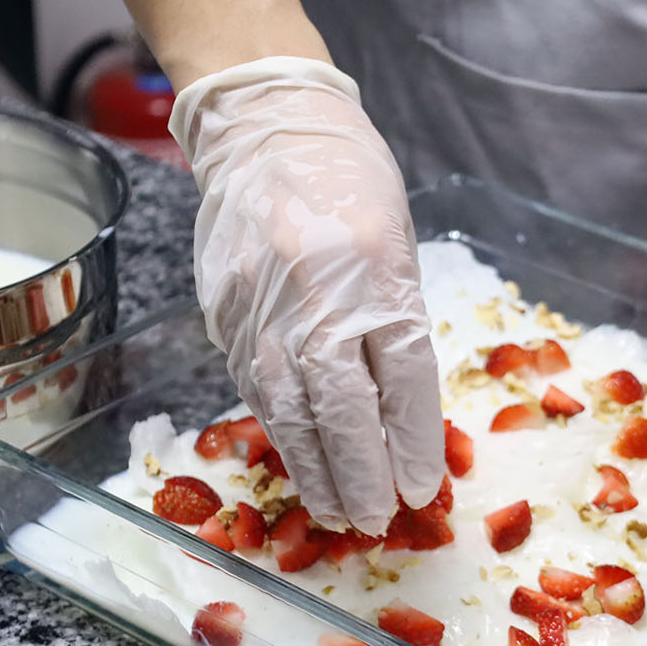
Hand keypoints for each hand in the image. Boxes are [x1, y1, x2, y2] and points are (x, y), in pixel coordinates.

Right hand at [171, 58, 445, 533]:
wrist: (265, 125)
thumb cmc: (349, 181)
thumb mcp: (397, 245)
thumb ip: (397, 326)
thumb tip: (399, 417)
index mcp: (375, 271)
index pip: (401, 380)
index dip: (412, 444)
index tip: (422, 486)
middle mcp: (317, 295)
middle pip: (342, 410)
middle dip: (362, 476)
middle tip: (377, 520)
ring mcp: (262, 308)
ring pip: (289, 412)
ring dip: (315, 472)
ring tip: (338, 513)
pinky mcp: (224, 314)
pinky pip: (254, 388)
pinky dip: (280, 432)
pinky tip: (298, 460)